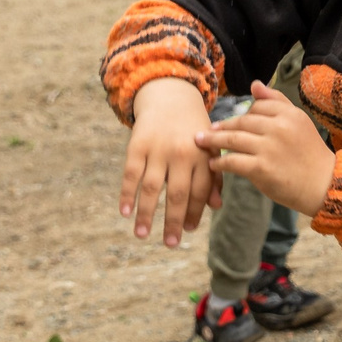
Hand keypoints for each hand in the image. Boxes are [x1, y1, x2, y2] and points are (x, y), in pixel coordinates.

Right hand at [121, 77, 219, 245]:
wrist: (171, 98)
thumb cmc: (194, 130)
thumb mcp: (210, 148)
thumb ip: (214, 175)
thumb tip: (216, 206)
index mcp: (203, 155)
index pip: (201, 190)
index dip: (195, 212)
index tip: (189, 231)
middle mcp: (182, 154)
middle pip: (178, 194)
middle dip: (174, 221)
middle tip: (170, 243)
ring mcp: (158, 150)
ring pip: (152, 188)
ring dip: (147, 214)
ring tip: (143, 235)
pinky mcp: (137, 145)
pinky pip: (131, 174)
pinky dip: (127, 194)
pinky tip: (125, 213)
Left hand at [196, 81, 337, 215]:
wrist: (323, 184)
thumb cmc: (310, 154)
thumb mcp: (299, 122)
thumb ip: (277, 102)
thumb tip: (254, 84)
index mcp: (290, 114)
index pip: (257, 106)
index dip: (242, 114)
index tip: (232, 122)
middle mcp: (279, 127)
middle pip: (242, 121)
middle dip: (222, 126)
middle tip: (207, 131)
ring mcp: (269, 147)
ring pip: (232, 139)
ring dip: (213, 141)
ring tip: (201, 143)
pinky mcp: (261, 168)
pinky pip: (232, 161)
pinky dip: (219, 163)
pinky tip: (213, 165)